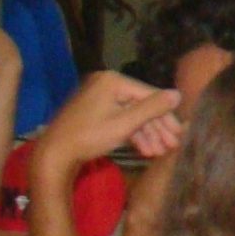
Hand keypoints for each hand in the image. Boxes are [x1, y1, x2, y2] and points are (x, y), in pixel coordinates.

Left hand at [27, 71, 181, 186]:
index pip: (149, 95)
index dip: (166, 115)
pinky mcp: (94, 111)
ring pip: (131, 115)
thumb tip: (178, 94)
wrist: (54, 154)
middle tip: (172, 145)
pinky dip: (131, 133)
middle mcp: (106, 84)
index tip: (180, 133)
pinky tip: (144, 150)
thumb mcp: (124, 124)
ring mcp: (99, 98)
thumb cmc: (89, 137)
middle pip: (141, 105)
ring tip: (158, 153)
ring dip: (146, 134)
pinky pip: (119, 119)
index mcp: (113, 81)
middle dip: (157, 128)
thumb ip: (152, 109)